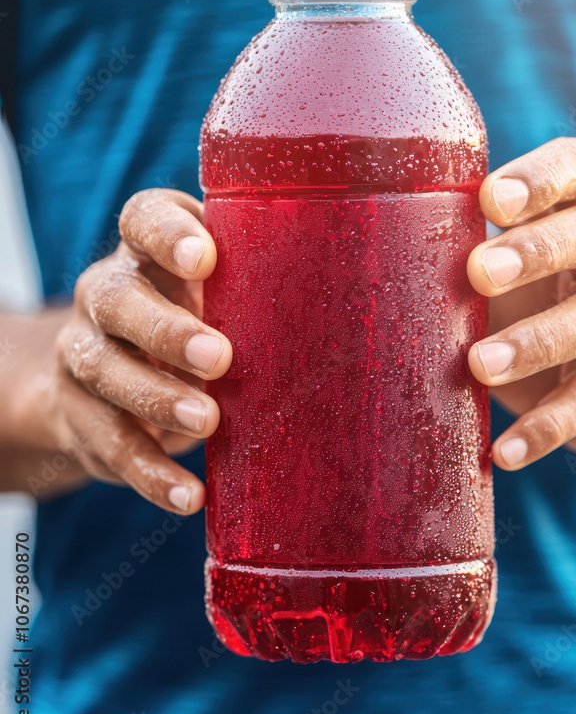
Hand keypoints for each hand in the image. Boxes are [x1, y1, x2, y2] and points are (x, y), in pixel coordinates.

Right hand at [20, 190, 229, 512]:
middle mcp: (104, 295)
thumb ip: (258, 279)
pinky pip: (109, 444)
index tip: (205, 256)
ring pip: (104, 370)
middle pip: (116, 298)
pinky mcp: (79, 415)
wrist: (101, 380)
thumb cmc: (192, 320)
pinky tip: (189, 494)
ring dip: (157, 399)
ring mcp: (84, 353)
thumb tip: (359, 283)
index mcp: (144, 252)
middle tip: (219, 357)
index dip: (167, 234)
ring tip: (209, 422)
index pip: (142, 219)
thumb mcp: (218, 291)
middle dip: (165, 329)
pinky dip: (150, 472)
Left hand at [466, 138, 575, 469]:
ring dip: (539, 342)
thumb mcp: (521, 255)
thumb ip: (470, 241)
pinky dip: (550, 426)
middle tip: (478, 273)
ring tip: (479, 365)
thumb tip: (366, 244)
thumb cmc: (548, 290)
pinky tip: (505, 450)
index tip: (490, 197)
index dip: (540, 177)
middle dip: (538, 251)